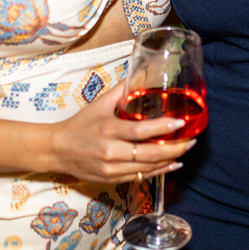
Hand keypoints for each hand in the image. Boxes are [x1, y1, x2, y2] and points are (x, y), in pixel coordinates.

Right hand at [47, 81, 195, 183]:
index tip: (181, 123)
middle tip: (191, 140)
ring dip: (170, 161)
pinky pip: (139, 177)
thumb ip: (122, 89)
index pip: (140, 131)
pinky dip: (158, 171)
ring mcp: (111, 169)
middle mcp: (110, 152)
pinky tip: (171, 164)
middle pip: (149, 154)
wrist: (57, 150)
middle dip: (175, 148)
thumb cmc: (80, 124)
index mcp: (108, 130)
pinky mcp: (111, 179)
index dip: (162, 128)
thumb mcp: (100, 104)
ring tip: (185, 150)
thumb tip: (143, 70)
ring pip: (147, 168)